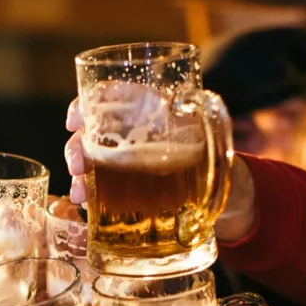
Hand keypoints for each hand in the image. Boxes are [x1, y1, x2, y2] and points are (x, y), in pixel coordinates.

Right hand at [64, 99, 257, 238]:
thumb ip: (204, 119)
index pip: (111, 96)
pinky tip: (86, 209)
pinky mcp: (127, 192)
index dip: (86, 103)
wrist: (231, 199)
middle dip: (77, 148)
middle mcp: (132, 135)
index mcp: (151, 113)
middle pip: (92, 132)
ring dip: (80, 177)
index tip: (75, 121)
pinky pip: (99, 191)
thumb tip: (190, 101)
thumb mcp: (215, 138)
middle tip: (77, 167)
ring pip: (90, 162)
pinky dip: (89, 198)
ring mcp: (126, 165)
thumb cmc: (222, 161)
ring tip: (81, 195)